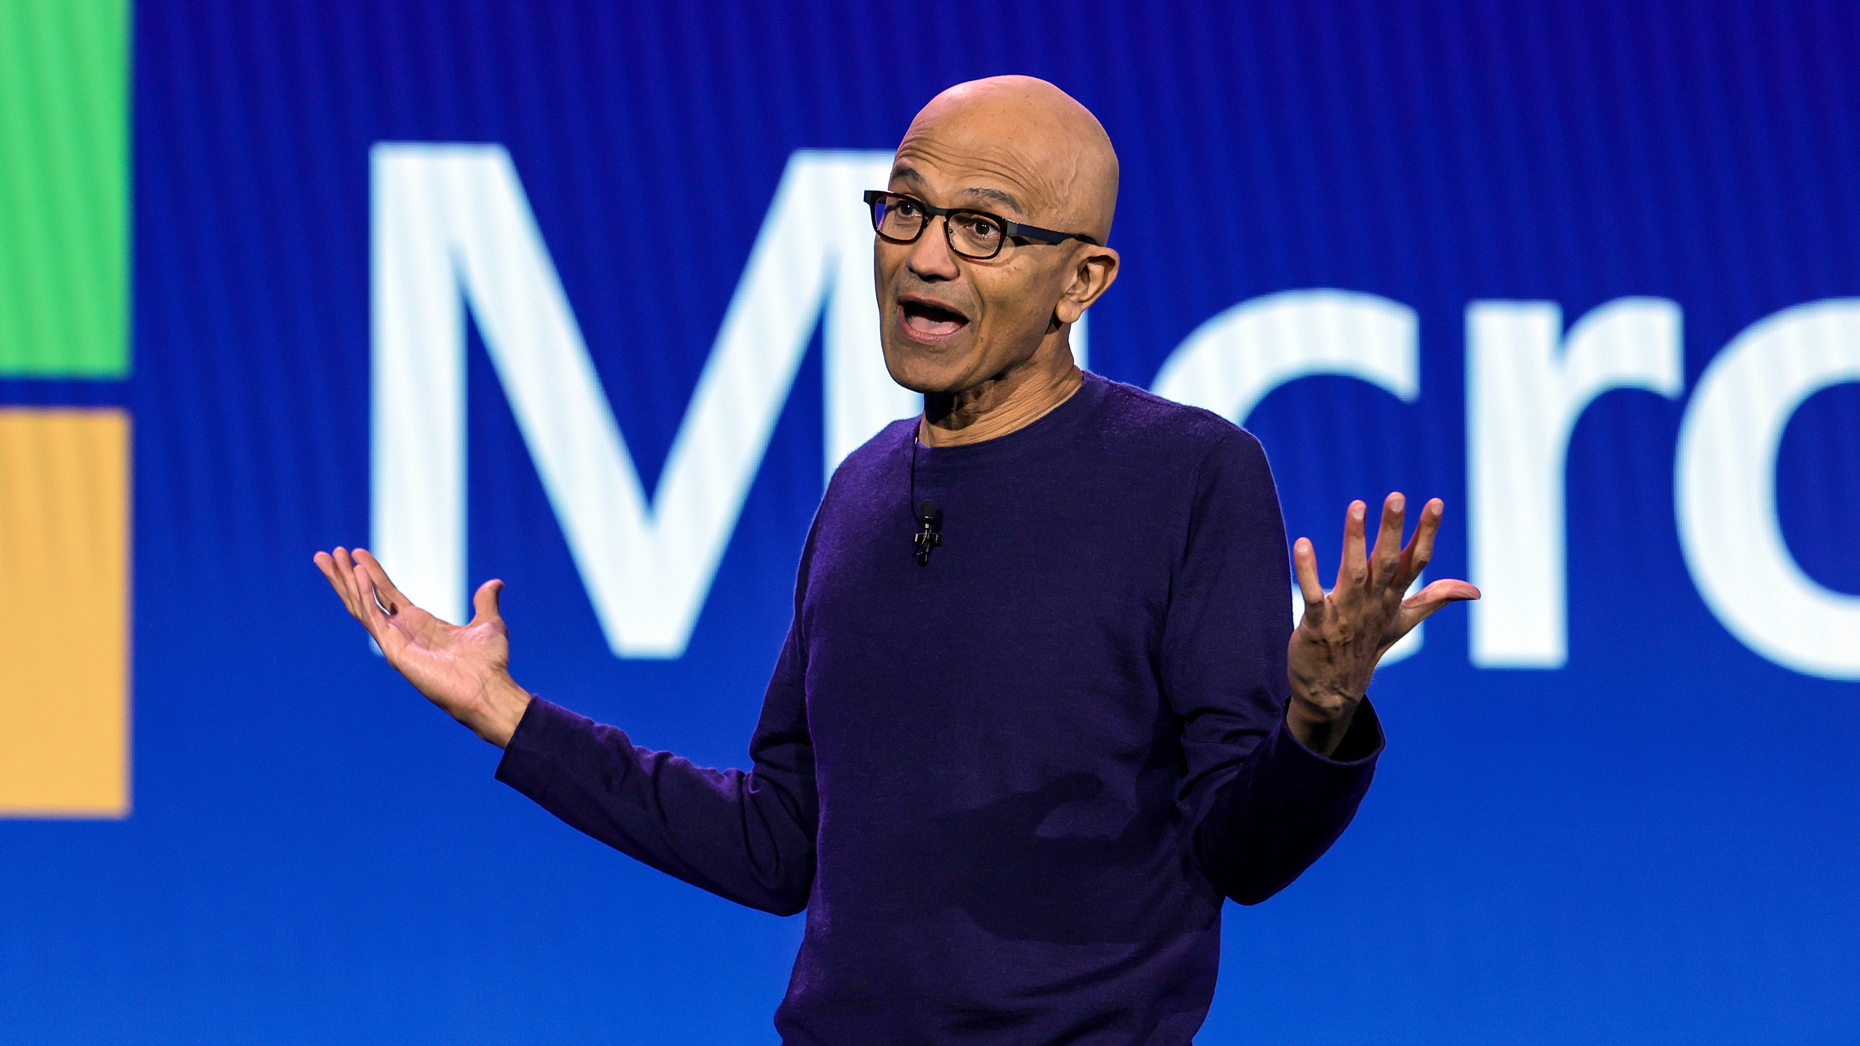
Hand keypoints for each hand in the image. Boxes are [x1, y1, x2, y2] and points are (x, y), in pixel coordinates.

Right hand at [313, 547, 530, 746]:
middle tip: (326, 553)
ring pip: (361, 607)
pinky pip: (373, 619)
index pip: (386, 594)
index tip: (356, 552)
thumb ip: (485, 601)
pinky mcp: (394, 651)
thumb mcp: (488, 623)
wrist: (489, 688)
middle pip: (365, 599)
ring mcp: (395, 642)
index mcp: (419, 624)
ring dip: (344, 582)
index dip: (371, 574)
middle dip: (345, 576)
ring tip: (329, 558)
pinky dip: (364, 597)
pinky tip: (356, 576)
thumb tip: (496, 583)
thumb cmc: (489, 664)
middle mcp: (403, 632)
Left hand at [1286, 494, 1479, 755]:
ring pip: (1353, 573)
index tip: (1435, 502)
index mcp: (1392, 600)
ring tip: (1357, 507)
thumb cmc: (1365, 649)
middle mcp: (1372, 604)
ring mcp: (1345, 615)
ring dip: (1355, 540)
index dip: (1425, 533)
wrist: (1332, 694)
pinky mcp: (1317, 625)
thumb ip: (1434, 599)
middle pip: (1385, 563)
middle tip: (1396, 496)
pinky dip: (1307, 572)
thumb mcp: (1403, 622)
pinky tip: (1302, 544)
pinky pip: (1312, 595)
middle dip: (1392, 530)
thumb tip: (1474, 590)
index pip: (1414, 563)